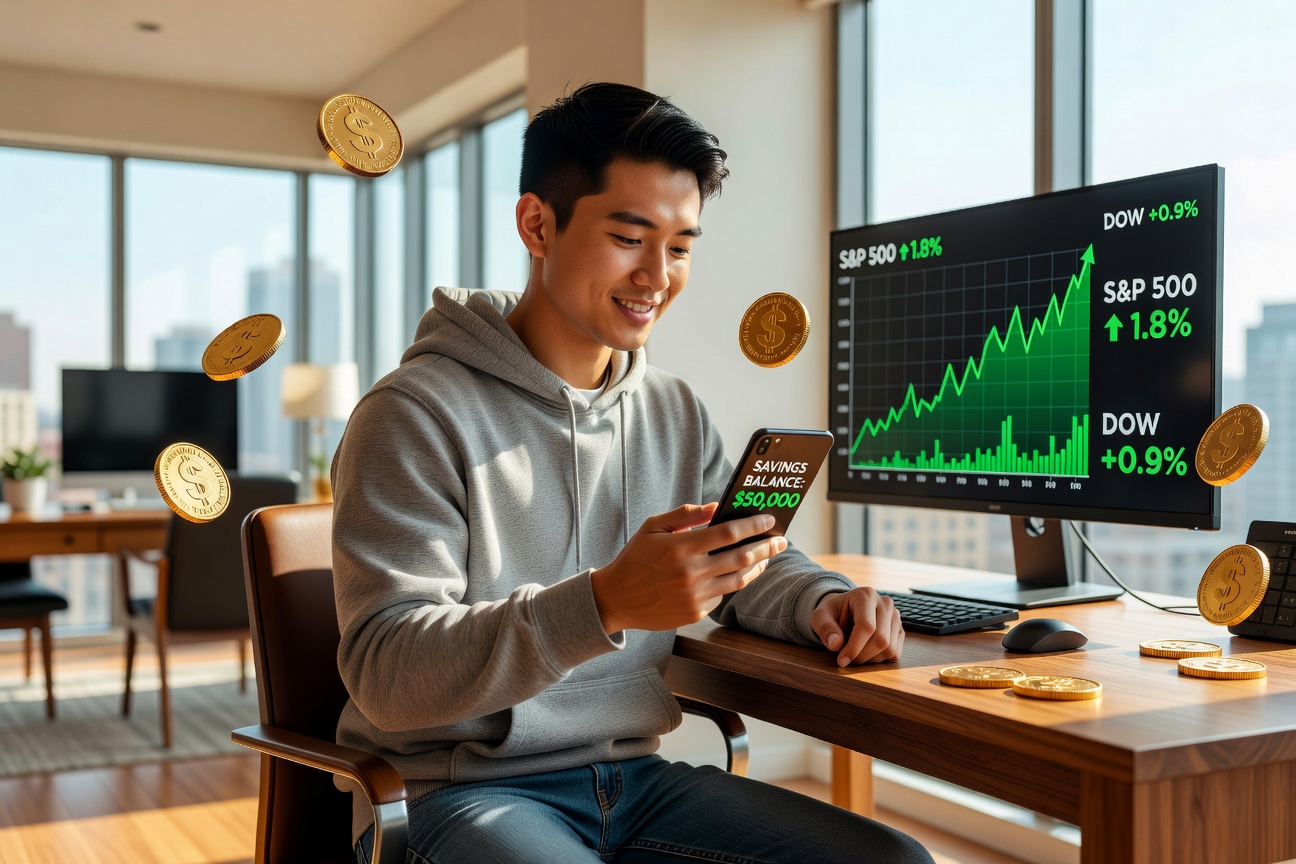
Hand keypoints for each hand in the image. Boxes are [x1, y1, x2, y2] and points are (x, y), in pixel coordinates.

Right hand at [591, 503, 787, 634]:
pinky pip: (721, 595)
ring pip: (738, 580)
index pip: (729, 533)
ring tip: (767, 557)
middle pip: (742, 557)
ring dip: (757, 567)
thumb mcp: (654, 527)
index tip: (768, 519)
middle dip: (766, 546)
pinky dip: (731, 583)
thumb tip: (717, 506)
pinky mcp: (694, 613)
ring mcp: (694, 596)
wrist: (615, 598)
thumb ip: (686, 514)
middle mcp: (691, 573)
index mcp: (681, 547)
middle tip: (781, 539)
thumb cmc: (635, 558)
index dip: (753, 525)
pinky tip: (736, 573)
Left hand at [810, 588, 903, 666]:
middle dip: (861, 656)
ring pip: (889, 649)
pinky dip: (880, 660)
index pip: (866, 626)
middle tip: (847, 659)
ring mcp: (895, 616)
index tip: (841, 660)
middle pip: (881, 640)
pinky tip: (867, 653)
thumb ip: (824, 628)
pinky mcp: (900, 630)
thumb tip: (836, 644)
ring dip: (870, 659)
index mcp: (865, 595)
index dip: (854, 647)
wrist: (844, 610)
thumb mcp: (819, 617)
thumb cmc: (832, 614)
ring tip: (856, 653)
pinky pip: (895, 654)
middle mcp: (885, 603)